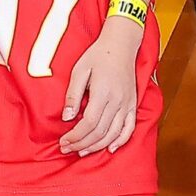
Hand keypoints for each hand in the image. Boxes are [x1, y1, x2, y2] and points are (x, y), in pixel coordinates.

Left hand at [58, 16, 142, 153]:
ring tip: (82, 151)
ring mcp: (127, 103)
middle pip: (100, 132)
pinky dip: (120, 141)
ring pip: (113, 134)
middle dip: (82, 144)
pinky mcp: (133, 104)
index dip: (75, 136)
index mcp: (103, 91)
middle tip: (67, 149)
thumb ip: (73, 94)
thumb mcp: (79, 70)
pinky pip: (129, 128)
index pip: (89, 123)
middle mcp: (117, 100)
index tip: (63, 142)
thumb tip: (67, 118)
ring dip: (97, 146)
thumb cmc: (98, 55)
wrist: (121, 44)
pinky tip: (110, 148)